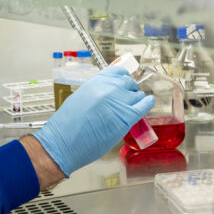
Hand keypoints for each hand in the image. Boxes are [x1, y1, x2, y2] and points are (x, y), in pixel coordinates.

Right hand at [34, 66, 153, 175]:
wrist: (65, 143)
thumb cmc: (67, 125)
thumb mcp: (80, 98)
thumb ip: (96, 92)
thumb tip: (109, 93)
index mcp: (95, 81)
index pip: (117, 71)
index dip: (122, 77)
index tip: (124, 82)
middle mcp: (109, 88)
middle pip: (129, 83)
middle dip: (129, 89)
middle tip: (128, 97)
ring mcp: (119, 101)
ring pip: (137, 95)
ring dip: (136, 99)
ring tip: (134, 105)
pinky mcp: (126, 117)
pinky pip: (144, 106)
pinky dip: (148, 103)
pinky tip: (149, 102)